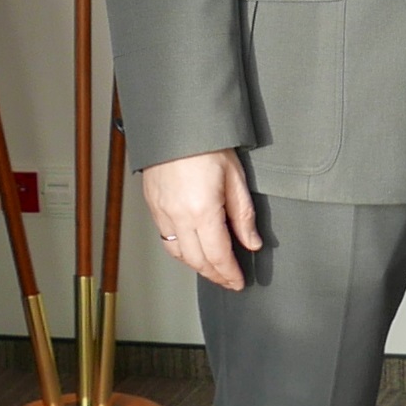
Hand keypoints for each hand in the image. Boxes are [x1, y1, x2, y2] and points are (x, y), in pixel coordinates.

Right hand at [140, 150, 261, 290]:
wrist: (176, 123)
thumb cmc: (206, 143)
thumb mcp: (235, 178)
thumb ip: (243, 215)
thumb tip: (251, 242)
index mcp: (202, 210)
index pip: (218, 256)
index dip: (229, 273)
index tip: (238, 282)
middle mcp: (178, 216)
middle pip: (197, 261)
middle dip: (215, 275)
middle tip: (228, 280)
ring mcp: (162, 212)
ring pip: (178, 253)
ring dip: (197, 265)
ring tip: (212, 269)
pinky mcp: (153, 205)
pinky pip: (165, 238)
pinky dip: (180, 250)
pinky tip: (192, 249)